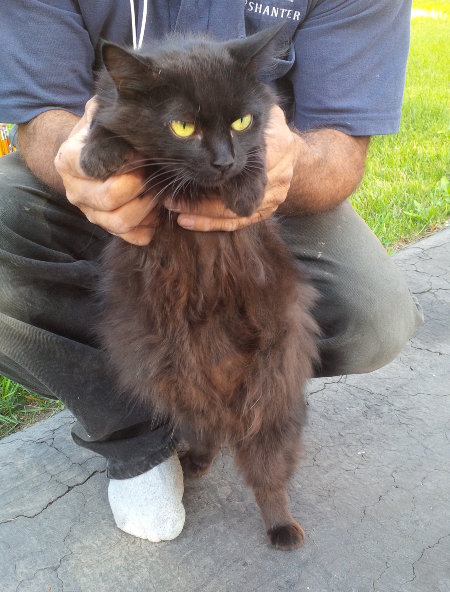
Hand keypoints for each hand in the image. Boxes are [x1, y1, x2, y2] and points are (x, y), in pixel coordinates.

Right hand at [54, 97, 157, 244]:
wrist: (89, 157)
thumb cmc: (101, 134)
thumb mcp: (99, 116)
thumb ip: (109, 109)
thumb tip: (134, 97)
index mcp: (69, 161)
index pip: (93, 168)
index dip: (124, 163)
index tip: (140, 153)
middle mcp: (76, 192)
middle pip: (110, 199)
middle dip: (139, 186)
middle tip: (152, 172)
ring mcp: (92, 214)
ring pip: (121, 223)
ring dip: (147, 208)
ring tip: (157, 191)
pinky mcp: (109, 229)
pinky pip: (134, 238)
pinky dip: (149, 227)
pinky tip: (156, 211)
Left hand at [165, 105, 295, 230]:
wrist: (300, 160)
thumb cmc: (274, 132)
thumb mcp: (266, 111)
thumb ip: (250, 103)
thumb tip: (228, 82)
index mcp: (278, 147)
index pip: (246, 161)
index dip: (216, 168)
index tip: (187, 166)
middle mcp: (278, 176)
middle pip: (234, 192)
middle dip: (200, 196)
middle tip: (169, 194)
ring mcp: (273, 198)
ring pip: (232, 212)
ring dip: (200, 212)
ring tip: (172, 207)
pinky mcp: (264, 212)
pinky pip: (236, 223)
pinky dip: (210, 223)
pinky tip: (186, 221)